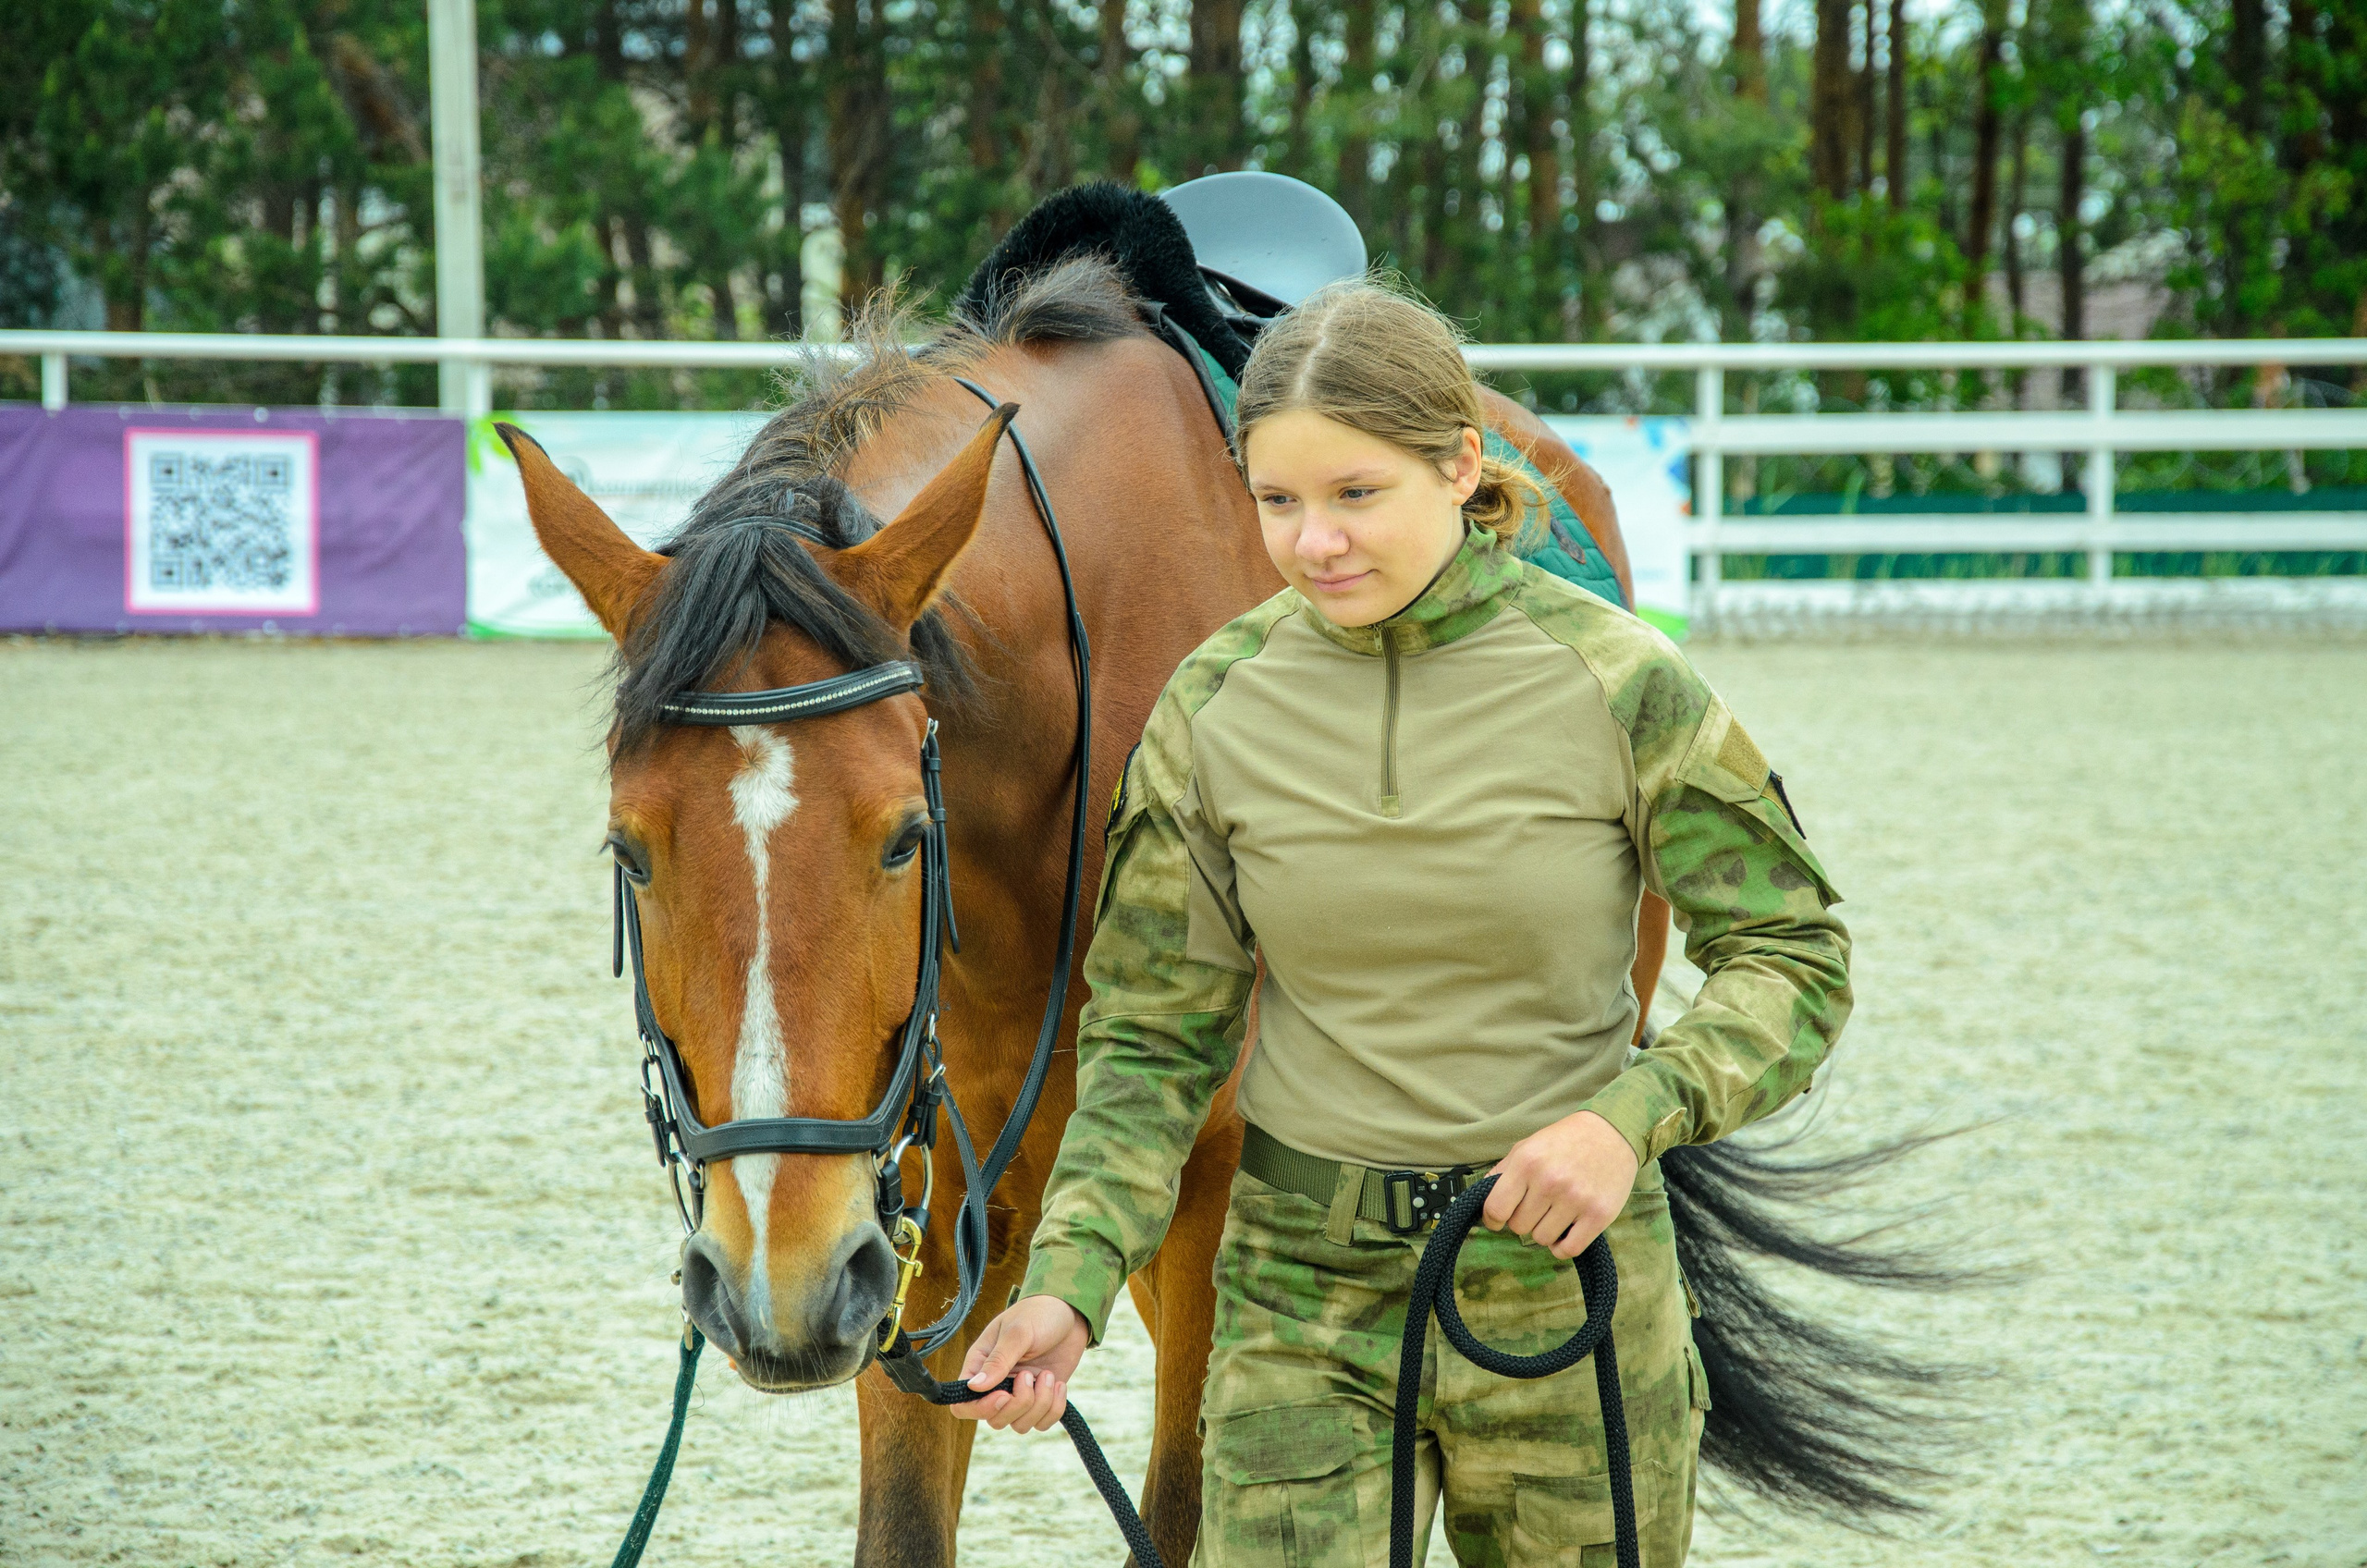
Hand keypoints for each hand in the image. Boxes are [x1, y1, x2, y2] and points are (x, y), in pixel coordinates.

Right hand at [947, 1294, 1090, 1432]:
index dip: (981, 1409)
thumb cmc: (1038, 1314)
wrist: (1070, 1312)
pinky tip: (1058, 1384)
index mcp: (981, 1365)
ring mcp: (1019, 1394)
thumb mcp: (1018, 1332)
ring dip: (1039, 1405)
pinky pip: (1042, 1423)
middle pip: (994, 1420)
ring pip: (1019, 1425)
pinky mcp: (1041, 1399)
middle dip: (1018, 1404)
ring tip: (1048, 1375)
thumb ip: (998, 1360)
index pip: (963, 1404)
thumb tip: (973, 1387)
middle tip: (1029, 1375)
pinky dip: (1054, 1409)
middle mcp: (997, 1384)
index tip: (1003, 1395)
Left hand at [1481, 1109, 1639, 1260]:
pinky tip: (1565, 1231)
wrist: (1613, 1132)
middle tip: (1537, 1206)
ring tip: (1555, 1212)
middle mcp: (1550, 1182)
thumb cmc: (1565, 1140)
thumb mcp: (1528, 1146)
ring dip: (1544, 1230)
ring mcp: (1575, 1199)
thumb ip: (1503, 1172)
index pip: (1495, 1208)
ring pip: (1541, 1239)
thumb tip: (1482, 1199)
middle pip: (1518, 1227)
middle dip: (1523, 1219)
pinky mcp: (1599, 1215)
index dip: (1492, 1219)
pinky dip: (1561, 1247)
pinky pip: (1568, 1250)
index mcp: (1527, 1162)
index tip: (1498, 1219)